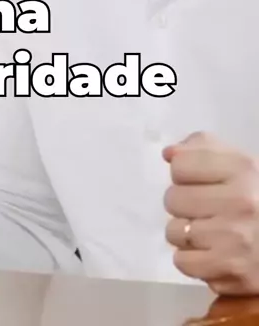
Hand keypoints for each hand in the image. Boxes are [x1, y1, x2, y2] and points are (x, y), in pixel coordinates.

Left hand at [163, 131, 258, 295]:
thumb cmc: (258, 197)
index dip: (184, 175)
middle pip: (172, 199)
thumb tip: (168, 154)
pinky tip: (211, 254)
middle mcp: (240, 201)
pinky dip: (191, 260)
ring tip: (209, 233)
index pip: (180, 166)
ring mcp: (236, 238)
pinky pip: (182, 261)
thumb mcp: (240, 164)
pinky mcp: (232, 270)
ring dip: (186, 234)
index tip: (199, 183)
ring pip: (174, 232)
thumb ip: (202, 149)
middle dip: (183, 205)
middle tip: (204, 211)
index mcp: (242, 169)